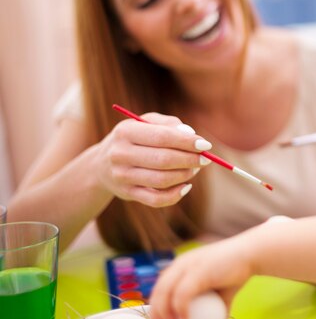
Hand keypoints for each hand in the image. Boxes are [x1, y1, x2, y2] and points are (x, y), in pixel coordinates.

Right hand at [93, 112, 211, 206]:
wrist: (100, 165)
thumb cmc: (133, 139)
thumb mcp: (145, 123)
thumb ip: (169, 124)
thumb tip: (192, 134)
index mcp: (126, 132)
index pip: (162, 137)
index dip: (187, 142)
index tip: (206, 145)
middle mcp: (121, 154)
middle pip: (163, 160)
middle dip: (190, 160)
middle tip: (205, 159)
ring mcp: (122, 176)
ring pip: (161, 180)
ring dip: (185, 175)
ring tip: (195, 169)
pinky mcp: (127, 194)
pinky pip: (156, 200)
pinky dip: (175, 195)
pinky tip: (186, 186)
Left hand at [149, 238, 251, 318]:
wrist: (250, 254)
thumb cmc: (236, 273)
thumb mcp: (218, 292)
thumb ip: (211, 307)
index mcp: (180, 266)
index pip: (159, 289)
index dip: (157, 309)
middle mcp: (180, 264)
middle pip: (158, 293)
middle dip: (157, 314)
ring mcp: (187, 266)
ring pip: (165, 294)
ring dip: (166, 315)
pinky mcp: (198, 271)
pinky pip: (182, 296)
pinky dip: (181, 311)